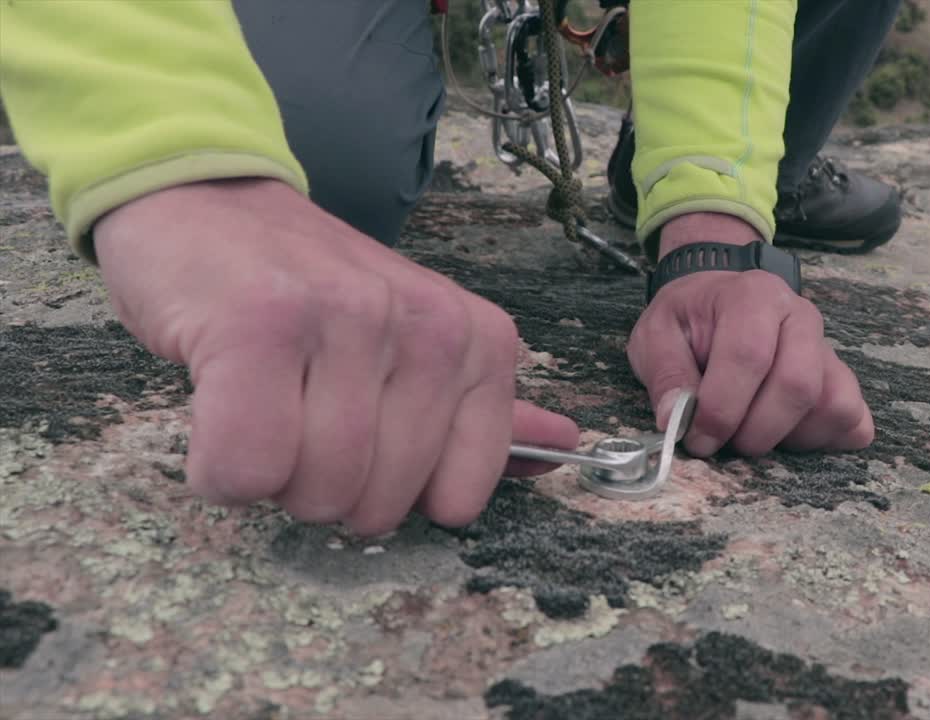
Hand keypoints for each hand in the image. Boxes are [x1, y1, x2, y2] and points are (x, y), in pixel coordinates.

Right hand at [95, 178, 577, 533]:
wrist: (207, 201)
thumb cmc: (306, 293)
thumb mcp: (411, 345)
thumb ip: (480, 408)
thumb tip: (562, 447)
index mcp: (477, 338)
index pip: (458, 496)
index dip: (392, 493)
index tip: (360, 434)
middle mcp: (428, 323)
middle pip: (379, 505)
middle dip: (321, 486)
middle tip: (295, 412)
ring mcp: (349, 317)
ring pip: (316, 490)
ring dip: (268, 475)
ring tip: (258, 403)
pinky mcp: (261, 325)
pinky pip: (247, 468)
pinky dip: (218, 468)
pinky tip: (217, 412)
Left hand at [627, 213, 872, 456]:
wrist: (717, 301)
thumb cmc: (689, 321)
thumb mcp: (656, 336)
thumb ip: (665, 376)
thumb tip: (676, 421)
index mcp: (753, 296)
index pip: (749, 356)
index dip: (722, 409)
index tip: (697, 438)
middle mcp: (800, 316)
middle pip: (798, 385)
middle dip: (755, 431)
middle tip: (724, 443)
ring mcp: (827, 347)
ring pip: (831, 405)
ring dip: (788, 438)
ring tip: (751, 432)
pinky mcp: (843, 377)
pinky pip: (853, 418)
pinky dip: (823, 439)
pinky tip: (784, 434)